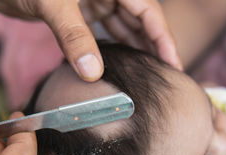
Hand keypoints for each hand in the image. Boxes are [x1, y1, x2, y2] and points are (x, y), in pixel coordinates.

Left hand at [0, 0, 181, 81]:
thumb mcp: (51, 3)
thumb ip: (73, 35)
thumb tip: (93, 74)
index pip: (148, 9)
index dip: (163, 37)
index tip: (174, 65)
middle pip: (140, 20)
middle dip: (151, 47)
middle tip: (162, 77)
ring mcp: (94, 0)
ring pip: (122, 27)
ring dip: (133, 49)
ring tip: (145, 75)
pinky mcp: (79, 11)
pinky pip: (102, 32)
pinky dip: (110, 48)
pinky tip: (117, 64)